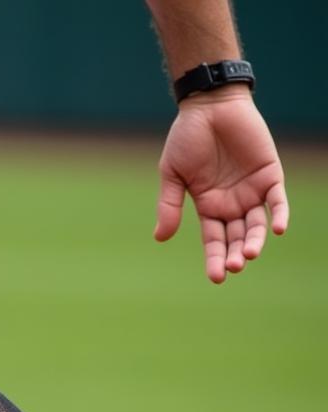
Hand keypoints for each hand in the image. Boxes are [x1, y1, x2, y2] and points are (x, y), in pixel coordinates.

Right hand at [154, 86, 288, 283]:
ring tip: (248, 254)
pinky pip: (277, 200)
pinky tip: (276, 230)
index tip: (216, 278)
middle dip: (234, 254)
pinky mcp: (269, 173)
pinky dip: (278, 214)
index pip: (213, 241)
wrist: (210, 104)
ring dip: (254, 240)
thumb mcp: (171, 175)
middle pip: (236, 237)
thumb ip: (169, 205)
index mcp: (208, 207)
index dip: (215, 259)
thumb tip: (160, 238)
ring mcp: (252, 190)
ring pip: (256, 224)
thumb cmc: (186, 138)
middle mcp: (232, 204)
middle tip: (234, 267)